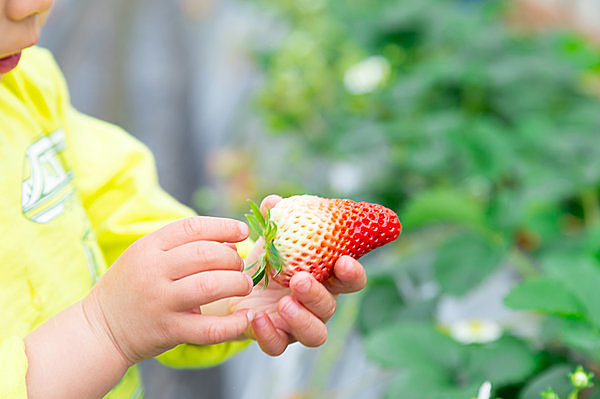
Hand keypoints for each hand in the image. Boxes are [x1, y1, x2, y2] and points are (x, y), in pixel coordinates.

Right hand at [83, 216, 254, 364]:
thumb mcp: (147, 257)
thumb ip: (184, 246)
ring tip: (244, 286)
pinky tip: (245, 318)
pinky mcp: (168, 330)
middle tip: (241, 266)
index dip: (223, 226)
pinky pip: (209, 328)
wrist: (99, 330)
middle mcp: (153, 271)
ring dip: (236, 283)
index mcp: (148, 247)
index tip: (243, 231)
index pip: (192, 227)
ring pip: (210, 285)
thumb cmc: (131, 287)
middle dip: (232, 258)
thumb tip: (230, 242)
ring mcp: (160, 302)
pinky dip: (233, 324)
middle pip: (205, 254)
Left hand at [229, 195, 366, 355]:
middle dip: (317, 294)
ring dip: (302, 320)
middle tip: (300, 280)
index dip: (353, 272)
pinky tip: (256, 318)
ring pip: (315, 335)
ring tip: (284, 303)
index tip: (344, 261)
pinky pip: (278, 347)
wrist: (238, 288)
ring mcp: (299, 325)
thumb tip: (273, 202)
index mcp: (325, 278)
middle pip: (331, 306)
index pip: (350, 280)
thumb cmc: (267, 262)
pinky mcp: (277, 339)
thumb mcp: (270, 240)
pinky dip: (269, 335)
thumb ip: (275, 222)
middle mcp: (318, 305)